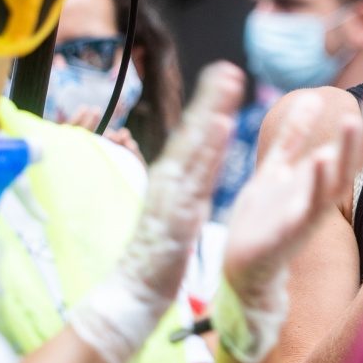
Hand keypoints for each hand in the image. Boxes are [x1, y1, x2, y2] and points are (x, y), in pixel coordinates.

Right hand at [65, 64, 244, 362]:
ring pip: (193, 146)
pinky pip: (195, 176)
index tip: (222, 77)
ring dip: (210, 111)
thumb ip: (186, 186)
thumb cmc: (156, 255)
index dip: (206, 105)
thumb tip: (198, 164)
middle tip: (227, 68)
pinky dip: (208, 149)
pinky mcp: (175, 213)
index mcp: (169, 179)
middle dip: (209, 99)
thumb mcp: (176, 212)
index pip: (190, 136)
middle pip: (190, 132)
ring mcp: (170, 195)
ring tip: (227, 84)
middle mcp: (167, 180)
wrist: (134, 293)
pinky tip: (221, 126)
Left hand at [225, 90, 362, 296]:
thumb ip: (293, 137)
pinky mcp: (288, 233)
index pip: (353, 148)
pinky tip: (319, 161)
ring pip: (335, 183)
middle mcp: (320, 196)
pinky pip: (307, 208)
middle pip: (353, 161)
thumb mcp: (276, 168)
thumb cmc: (260, 219)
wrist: (239, 266)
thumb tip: (312, 98)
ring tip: (351, 121)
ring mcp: (308, 215)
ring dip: (345, 153)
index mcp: (318, 180)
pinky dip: (315, 185)